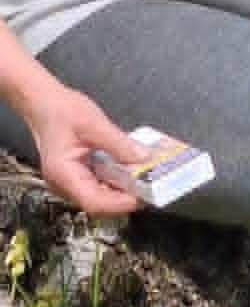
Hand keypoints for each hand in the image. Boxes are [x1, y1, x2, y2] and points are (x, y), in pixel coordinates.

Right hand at [26, 86, 147, 216]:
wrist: (42, 102)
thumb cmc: (60, 111)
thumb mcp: (94, 123)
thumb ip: (119, 143)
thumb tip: (143, 158)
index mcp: (63, 174)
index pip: (94, 202)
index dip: (120, 203)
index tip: (143, 196)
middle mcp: (64, 184)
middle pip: (99, 203)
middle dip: (125, 198)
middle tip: (150, 187)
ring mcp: (70, 182)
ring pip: (101, 196)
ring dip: (122, 189)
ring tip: (144, 178)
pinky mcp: (78, 175)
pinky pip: (99, 184)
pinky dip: (116, 180)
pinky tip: (130, 170)